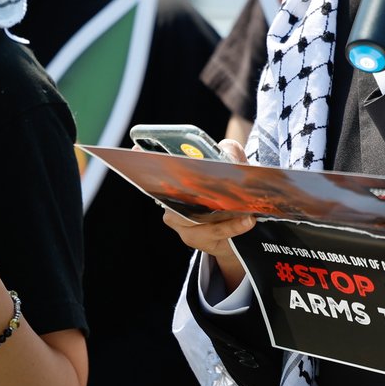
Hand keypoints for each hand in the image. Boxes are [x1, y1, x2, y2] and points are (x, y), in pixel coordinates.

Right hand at [159, 138, 253, 290]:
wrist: (235, 232)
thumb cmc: (229, 194)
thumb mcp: (233, 170)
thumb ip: (230, 153)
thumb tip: (225, 148)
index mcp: (176, 181)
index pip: (158, 168)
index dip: (145, 157)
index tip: (136, 147)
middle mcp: (171, 202)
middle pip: (178, 193)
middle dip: (195, 189)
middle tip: (213, 181)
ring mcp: (180, 222)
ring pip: (197, 217)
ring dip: (223, 214)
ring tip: (246, 210)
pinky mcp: (193, 238)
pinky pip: (212, 231)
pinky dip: (231, 227)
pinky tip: (247, 221)